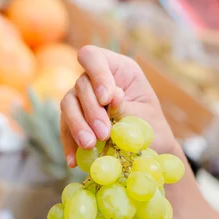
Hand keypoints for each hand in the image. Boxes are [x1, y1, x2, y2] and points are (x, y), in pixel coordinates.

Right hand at [60, 45, 175, 166]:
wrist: (152, 152)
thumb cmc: (153, 129)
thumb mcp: (145, 117)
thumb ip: (127, 106)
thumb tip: (113, 96)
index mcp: (118, 69)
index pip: (94, 58)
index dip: (96, 74)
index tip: (106, 99)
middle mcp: (96, 81)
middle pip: (81, 85)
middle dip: (91, 111)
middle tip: (103, 134)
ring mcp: (84, 100)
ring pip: (68, 105)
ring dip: (77, 126)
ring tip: (89, 145)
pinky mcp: (77, 121)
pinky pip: (65, 129)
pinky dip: (69, 144)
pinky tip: (73, 161)